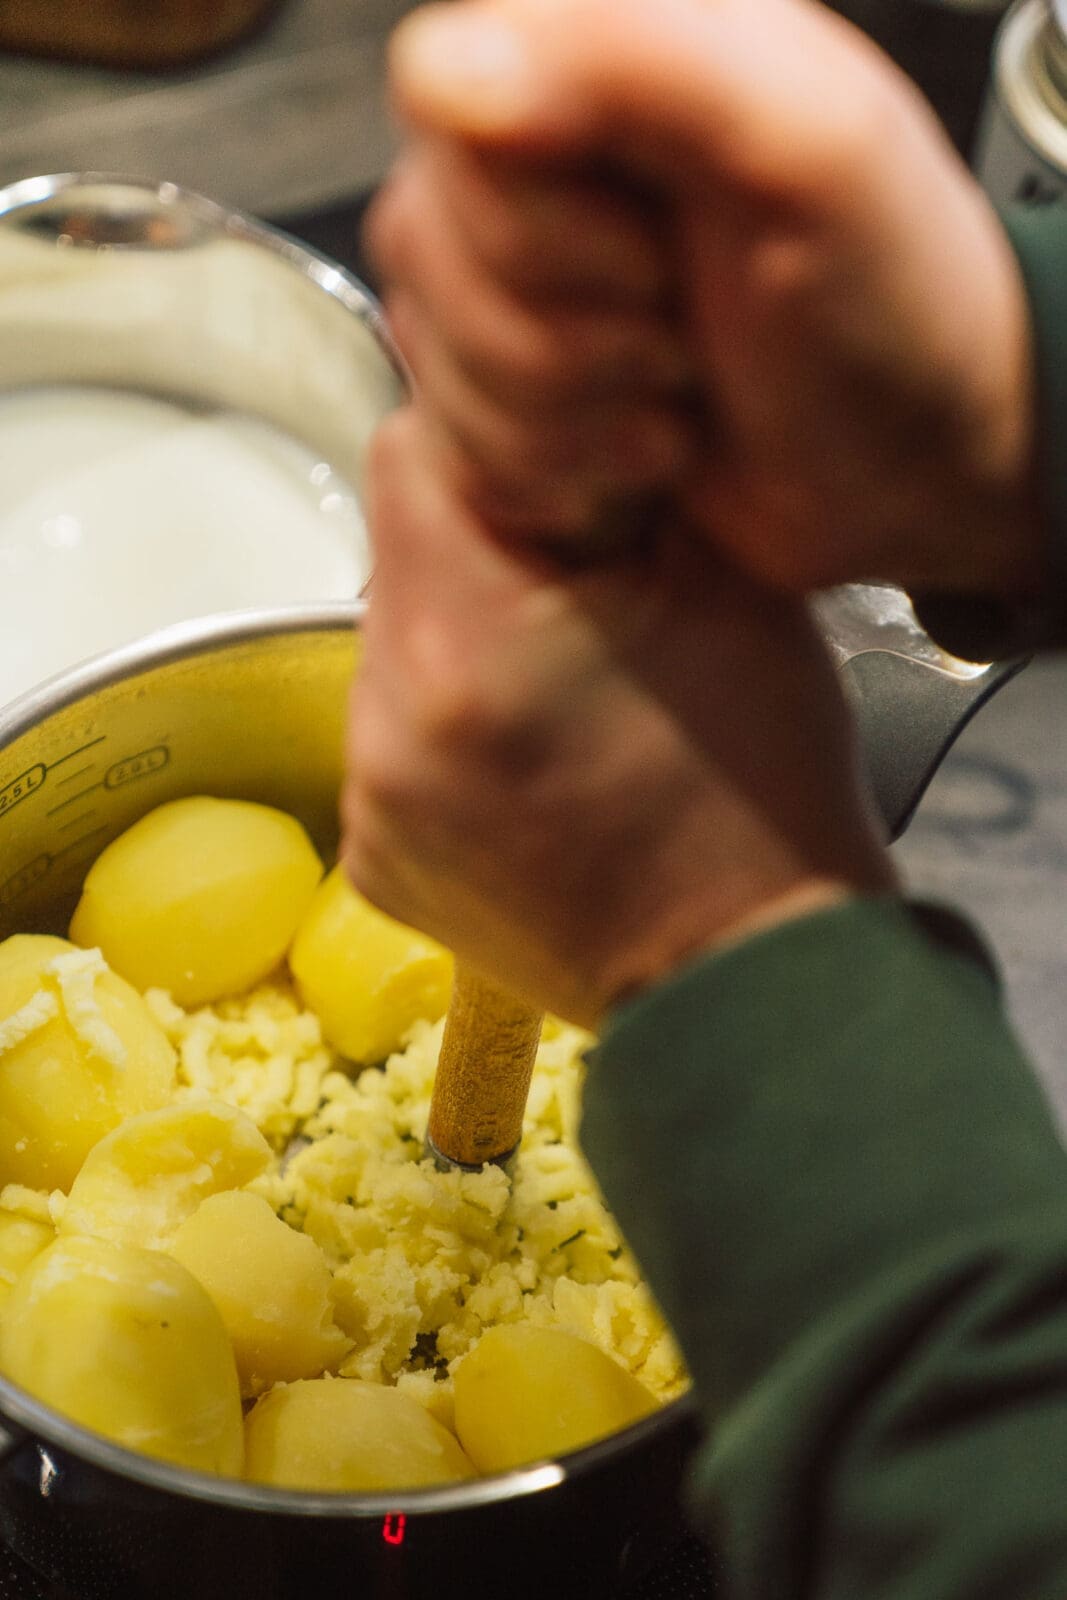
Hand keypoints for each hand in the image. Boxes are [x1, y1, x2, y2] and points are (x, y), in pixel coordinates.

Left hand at [342, 407, 894, 1024]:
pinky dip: (449, 727)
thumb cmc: (762, 781)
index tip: (559, 477)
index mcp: (469, 639)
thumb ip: (623, 471)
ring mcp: (369, 800)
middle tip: (583, 592)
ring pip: (393, 643)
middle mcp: (387, 721)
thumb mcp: (727, 585)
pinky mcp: (374, 856)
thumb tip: (556, 406)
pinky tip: (532, 760)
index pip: (410, 451)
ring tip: (564, 689)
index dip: (488, 441)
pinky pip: (391, 739)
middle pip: (398, 550)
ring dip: (462, 635)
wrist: (743, 976)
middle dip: (480, 545)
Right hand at [369, 0, 1039, 598]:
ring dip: (571, 412)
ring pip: (433, 348)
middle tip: (684, 332)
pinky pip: (455, 431)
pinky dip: (559, 470)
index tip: (657, 259)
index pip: (444, 99)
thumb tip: (455, 71)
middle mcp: (545, 151)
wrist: (914, 468)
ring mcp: (525, 272)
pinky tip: (650, 447)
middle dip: (568, 334)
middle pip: (426, 239)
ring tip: (680, 391)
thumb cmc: (892, 310)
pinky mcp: (519, 378)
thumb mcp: (811, 152)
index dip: (536, 217)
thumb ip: (642, 66)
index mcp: (604, 49)